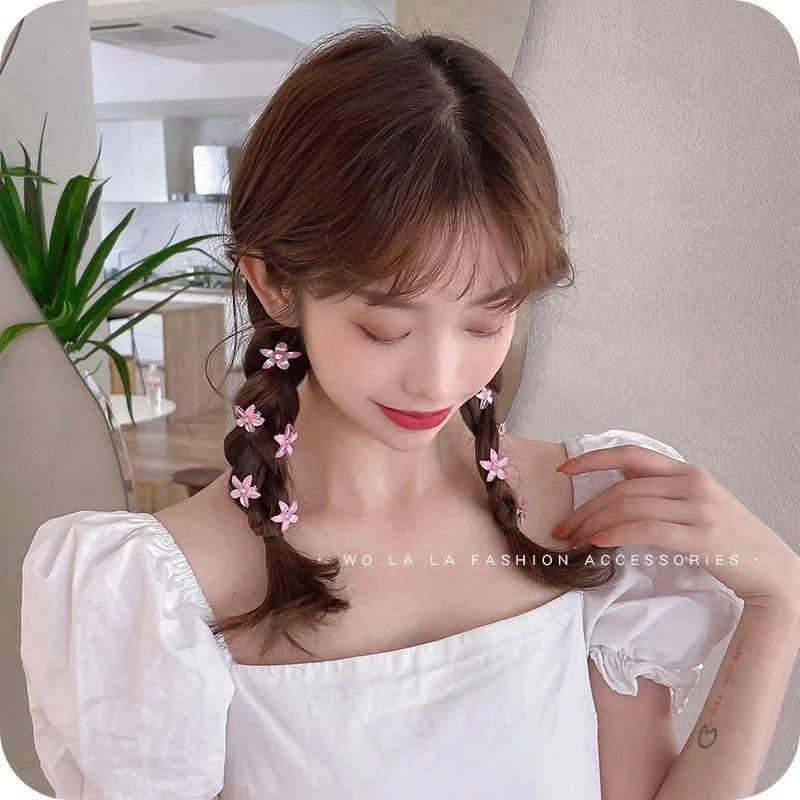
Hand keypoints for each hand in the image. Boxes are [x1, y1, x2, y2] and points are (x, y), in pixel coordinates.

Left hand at [550, 444, 799, 612]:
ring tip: (573, 540)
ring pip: (630, 507)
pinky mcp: (702, 537)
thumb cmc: (727, 540)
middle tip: (563, 527)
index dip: (593, 458)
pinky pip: (647, 530)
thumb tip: (616, 483)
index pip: (631, 454)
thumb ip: (660, 491)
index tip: (564, 469)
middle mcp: (693, 483)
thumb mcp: (694, 504)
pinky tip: (598, 543)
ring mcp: (700, 508)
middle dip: (585, 507)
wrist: (772, 571)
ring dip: (593, 524)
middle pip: (623, 488)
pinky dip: (616, 534)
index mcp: (687, 472)